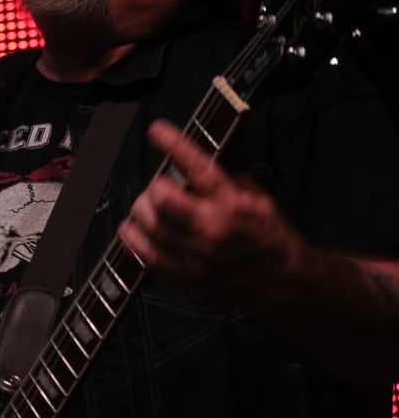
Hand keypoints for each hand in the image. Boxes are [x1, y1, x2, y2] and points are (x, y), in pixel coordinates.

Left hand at [119, 119, 304, 307]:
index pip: (199, 168)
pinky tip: (133, 228)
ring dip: (142, 210)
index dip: (174, 145)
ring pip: (150, 227)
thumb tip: (207, 150)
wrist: (284, 287)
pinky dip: (134, 239)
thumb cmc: (272, 239)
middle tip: (158, 185)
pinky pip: (147, 256)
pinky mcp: (184, 278)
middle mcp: (211, 230)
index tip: (156, 130)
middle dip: (155, 186)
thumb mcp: (260, 198)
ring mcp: (195, 257)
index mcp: (234, 205)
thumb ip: (230, 175)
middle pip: (163, 200)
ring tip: (147, 205)